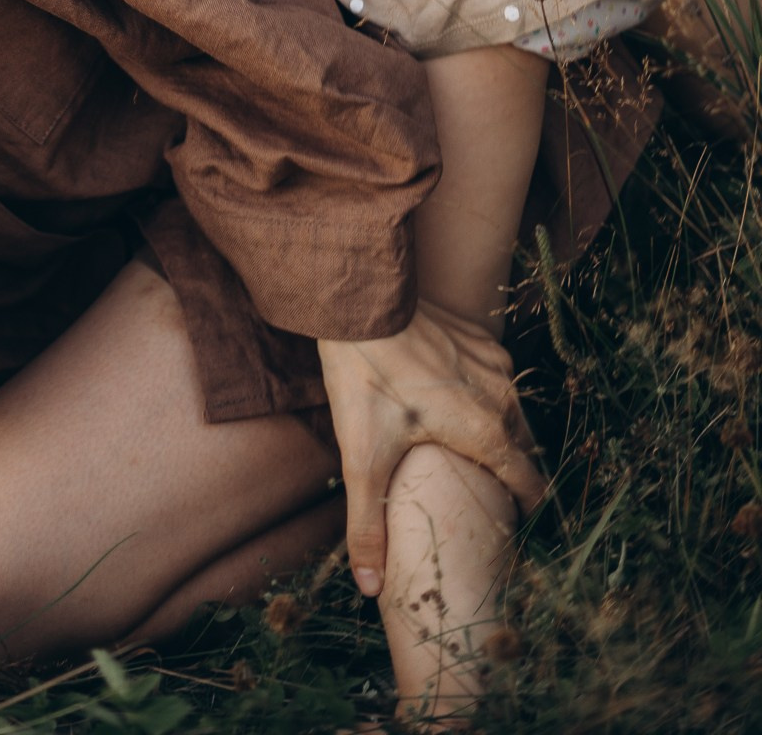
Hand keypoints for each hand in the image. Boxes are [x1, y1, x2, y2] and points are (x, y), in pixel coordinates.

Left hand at [318, 300, 546, 596]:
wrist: (359, 301)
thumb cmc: (365, 379)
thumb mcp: (362, 459)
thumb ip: (368, 527)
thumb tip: (369, 588)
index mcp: (486, 432)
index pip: (530, 484)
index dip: (527, 510)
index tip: (515, 526)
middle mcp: (502, 397)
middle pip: (523, 449)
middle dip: (512, 473)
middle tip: (487, 493)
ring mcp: (494, 361)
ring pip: (512, 410)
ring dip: (499, 431)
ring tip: (472, 452)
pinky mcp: (479, 336)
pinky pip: (495, 376)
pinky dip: (485, 394)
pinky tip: (455, 401)